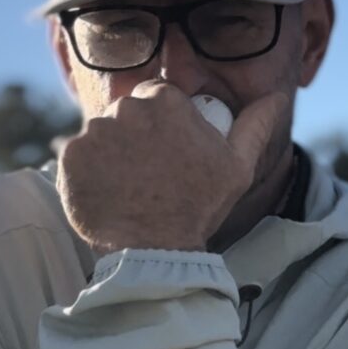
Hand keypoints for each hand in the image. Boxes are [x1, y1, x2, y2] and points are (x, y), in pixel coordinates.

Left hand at [56, 82, 288, 253]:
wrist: (153, 251)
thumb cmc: (198, 208)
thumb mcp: (237, 166)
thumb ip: (254, 126)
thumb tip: (277, 98)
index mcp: (165, 100)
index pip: (156, 96)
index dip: (160, 123)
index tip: (166, 151)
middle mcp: (126, 108)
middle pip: (126, 112)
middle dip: (134, 134)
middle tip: (147, 172)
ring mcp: (94, 132)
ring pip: (101, 132)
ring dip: (110, 153)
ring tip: (128, 185)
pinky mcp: (70, 157)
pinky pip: (76, 155)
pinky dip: (88, 172)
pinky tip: (107, 192)